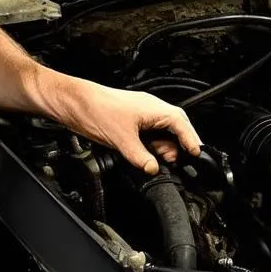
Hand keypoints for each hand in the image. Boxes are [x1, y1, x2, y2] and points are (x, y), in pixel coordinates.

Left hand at [61, 82, 202, 174]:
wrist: (74, 103)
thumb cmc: (96, 109)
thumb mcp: (122, 139)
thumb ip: (141, 157)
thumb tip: (153, 169)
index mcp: (155, 108)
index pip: (182, 125)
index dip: (191, 141)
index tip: (197, 154)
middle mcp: (152, 110)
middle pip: (176, 130)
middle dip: (177, 147)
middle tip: (173, 163)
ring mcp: (142, 115)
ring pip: (162, 134)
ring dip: (162, 149)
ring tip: (155, 160)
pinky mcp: (132, 122)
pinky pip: (149, 135)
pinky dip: (150, 147)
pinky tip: (144, 156)